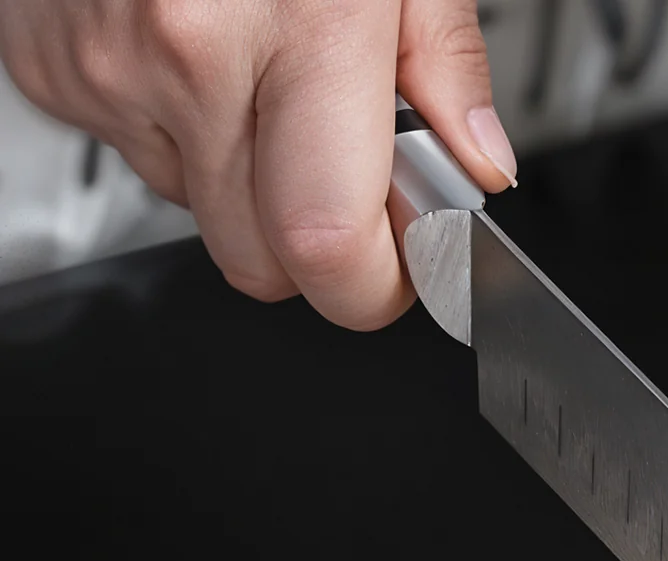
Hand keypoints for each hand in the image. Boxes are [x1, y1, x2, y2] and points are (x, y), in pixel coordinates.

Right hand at [0, 0, 516, 328]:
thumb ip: (441, 67)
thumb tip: (478, 166)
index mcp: (293, 24)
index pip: (326, 247)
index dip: (374, 287)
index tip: (405, 271)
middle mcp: (185, 52)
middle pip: (261, 263)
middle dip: (316, 249)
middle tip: (348, 180)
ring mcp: (106, 63)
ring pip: (198, 211)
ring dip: (245, 179)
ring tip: (263, 73)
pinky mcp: (49, 62)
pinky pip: (136, 154)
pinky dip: (178, 128)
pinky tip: (199, 52)